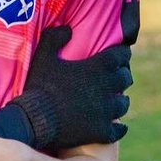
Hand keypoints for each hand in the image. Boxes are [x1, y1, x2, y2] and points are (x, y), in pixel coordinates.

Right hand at [10, 26, 131, 148]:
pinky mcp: (101, 132)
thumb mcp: (44, 55)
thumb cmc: (39, 85)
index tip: (121, 55)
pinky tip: (119, 128)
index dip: (122, 55)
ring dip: (121, 101)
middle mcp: (106, 88)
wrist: (35, 119)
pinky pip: (118, 131)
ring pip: (123, 104)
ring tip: (119, 101)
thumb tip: (68, 29)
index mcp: (97, 68)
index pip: (120, 56)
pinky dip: (119, 129)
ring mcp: (106, 112)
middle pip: (125, 79)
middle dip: (123, 76)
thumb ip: (55, 37)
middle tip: (120, 76)